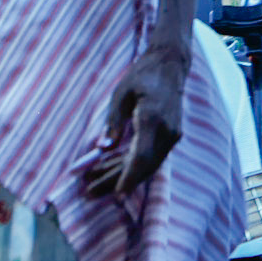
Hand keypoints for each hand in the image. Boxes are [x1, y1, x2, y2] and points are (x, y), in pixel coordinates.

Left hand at [82, 41, 189, 196]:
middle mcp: (166, 131)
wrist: (170, 65)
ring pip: (146, 164)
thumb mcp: (121, 94)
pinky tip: (109, 169)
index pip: (142, 156)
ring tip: (94, 185)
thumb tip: (103, 148)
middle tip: (90, 193)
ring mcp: (171, 135)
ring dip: (121, 175)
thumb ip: (114, 122)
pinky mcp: (169, 136)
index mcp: (153, 119)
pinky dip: (129, 164)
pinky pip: (149, 155)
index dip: (128, 177)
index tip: (117, 195)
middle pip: (143, 166)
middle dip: (117, 182)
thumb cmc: (142, 75)